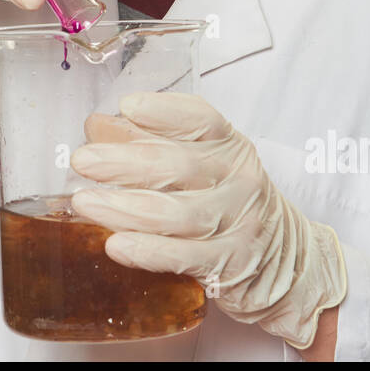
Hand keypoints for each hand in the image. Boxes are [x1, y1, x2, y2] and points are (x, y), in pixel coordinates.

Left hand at [68, 92, 346, 349]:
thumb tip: (96, 126)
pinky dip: (147, 250)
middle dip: (124, 162)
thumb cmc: (230, 204)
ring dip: (125, 207)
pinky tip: (116, 244)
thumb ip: (150, 144)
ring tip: (84, 202)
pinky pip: (184, 257)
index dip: (164, 112)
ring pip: (177, 213)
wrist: (287, 261)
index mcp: (230, 146)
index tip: (127, 106)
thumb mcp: (202, 166)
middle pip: (179, 165)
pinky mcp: (229, 265)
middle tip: (82, 160)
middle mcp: (238, 180)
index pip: (202, 120)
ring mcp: (237, 223)